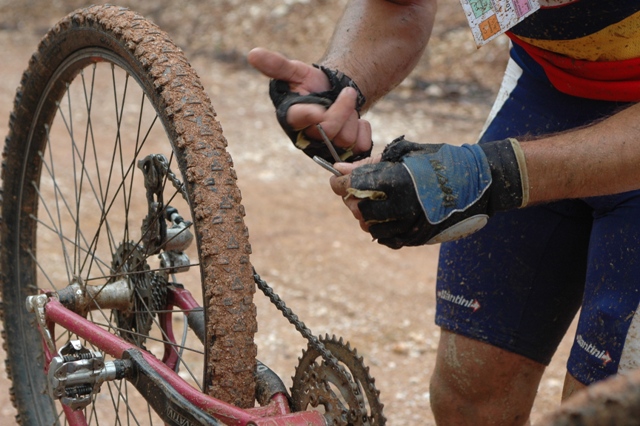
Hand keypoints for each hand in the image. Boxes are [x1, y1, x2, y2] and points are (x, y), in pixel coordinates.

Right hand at [248, 48, 371, 161]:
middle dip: (343, 108)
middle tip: (348, 93)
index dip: (312, 114)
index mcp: (293, 119)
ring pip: (347, 138)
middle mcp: (308, 138)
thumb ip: (277, 65)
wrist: (335, 94)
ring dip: (353, 118)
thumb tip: (252, 53)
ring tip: (347, 109)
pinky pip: (362, 145)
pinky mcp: (346, 154)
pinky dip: (364, 129)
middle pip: (329, 129)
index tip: (320, 107)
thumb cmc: (311, 85)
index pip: (302, 119)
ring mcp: (327, 149)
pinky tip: (357, 121)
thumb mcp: (296, 71)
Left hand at [331, 137, 528, 248]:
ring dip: (366, 215)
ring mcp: (411, 225)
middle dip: (352, 198)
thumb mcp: (405, 154)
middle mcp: (402, 206)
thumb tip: (339, 169)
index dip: (340, 182)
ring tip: (374, 201)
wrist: (480, 182)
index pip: (353, 185)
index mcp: (398, 180)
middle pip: (358, 209)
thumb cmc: (441, 161)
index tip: (336, 179)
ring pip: (371, 227)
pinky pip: (387, 240)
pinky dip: (380, 229)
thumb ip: (371, 164)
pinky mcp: (419, 238)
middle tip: (358, 189)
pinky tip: (385, 216)